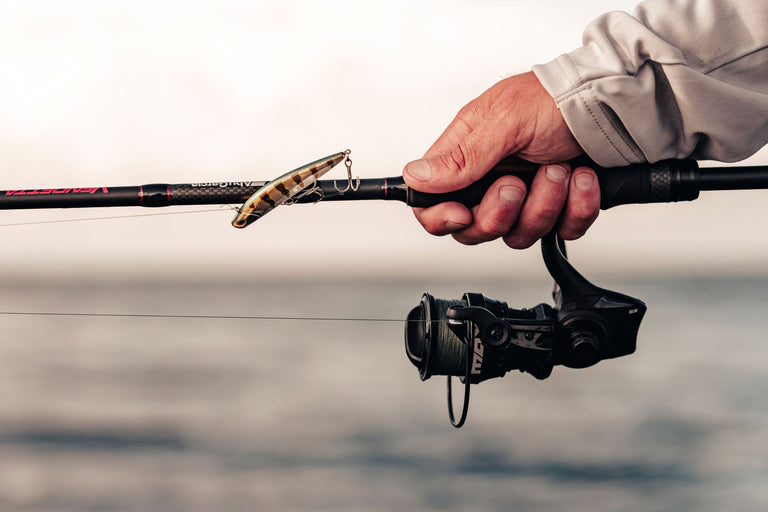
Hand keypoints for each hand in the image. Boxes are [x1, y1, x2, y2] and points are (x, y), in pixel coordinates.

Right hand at [403, 72, 599, 247]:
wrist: (615, 105)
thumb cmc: (557, 99)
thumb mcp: (505, 121)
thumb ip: (461, 157)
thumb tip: (415, 177)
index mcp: (466, 155)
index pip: (431, 203)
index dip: (442, 218)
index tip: (463, 213)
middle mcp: (490, 180)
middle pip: (473, 229)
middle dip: (500, 213)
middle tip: (517, 183)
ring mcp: (525, 197)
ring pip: (518, 235)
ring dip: (544, 203)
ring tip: (558, 168)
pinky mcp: (558, 208)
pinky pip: (560, 232)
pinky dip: (576, 208)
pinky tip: (581, 179)